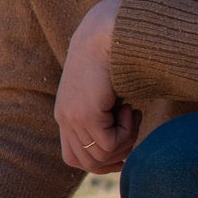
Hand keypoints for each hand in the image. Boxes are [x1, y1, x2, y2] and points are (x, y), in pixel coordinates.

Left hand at [55, 0, 140, 173]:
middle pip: (88, 164)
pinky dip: (127, 132)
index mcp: (66, 116)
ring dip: (125, 142)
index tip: (124, 150)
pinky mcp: (85, 114)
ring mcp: (72, 118)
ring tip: (132, 114)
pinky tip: (129, 108)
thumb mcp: (104, 93)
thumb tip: (124, 146)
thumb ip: (105, 115)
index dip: (100, 162)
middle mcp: (65, 120)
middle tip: (132, 130)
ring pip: (101, 156)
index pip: (74, 158)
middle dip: (116, 156)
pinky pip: (110, 144)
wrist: (105, 34)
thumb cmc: (112, 58)